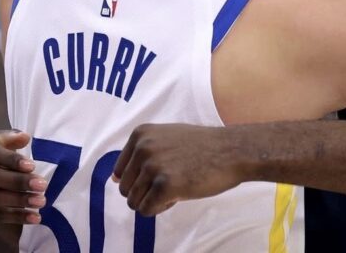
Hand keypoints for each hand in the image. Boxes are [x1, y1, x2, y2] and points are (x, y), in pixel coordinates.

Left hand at [113, 123, 247, 215]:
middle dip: (146, 192)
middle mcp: (142, 147)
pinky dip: (162, 208)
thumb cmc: (202, 146)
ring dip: (154, 201)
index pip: (120, 172)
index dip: (141, 180)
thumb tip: (114, 178)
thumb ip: (141, 153)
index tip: (162, 173)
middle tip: (172, 181)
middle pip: (125, 189)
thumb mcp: (166, 138)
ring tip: (177, 186)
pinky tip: (180, 194)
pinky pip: (146, 210)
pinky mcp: (164, 185)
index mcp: (140, 134)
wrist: (231, 150)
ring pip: (134, 202)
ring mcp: (152, 166)